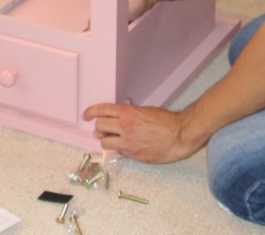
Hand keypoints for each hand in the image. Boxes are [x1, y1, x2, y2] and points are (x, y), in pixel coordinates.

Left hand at [82, 103, 202, 163]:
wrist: (178, 136)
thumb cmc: (165, 121)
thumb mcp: (144, 110)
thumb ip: (128, 113)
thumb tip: (117, 116)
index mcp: (128, 113)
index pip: (102, 111)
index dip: (90, 112)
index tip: (85, 115)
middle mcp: (125, 127)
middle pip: (99, 127)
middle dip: (99, 127)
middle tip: (103, 129)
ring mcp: (128, 143)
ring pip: (104, 142)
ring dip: (106, 140)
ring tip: (113, 138)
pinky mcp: (133, 155)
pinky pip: (118, 151)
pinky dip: (118, 148)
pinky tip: (126, 145)